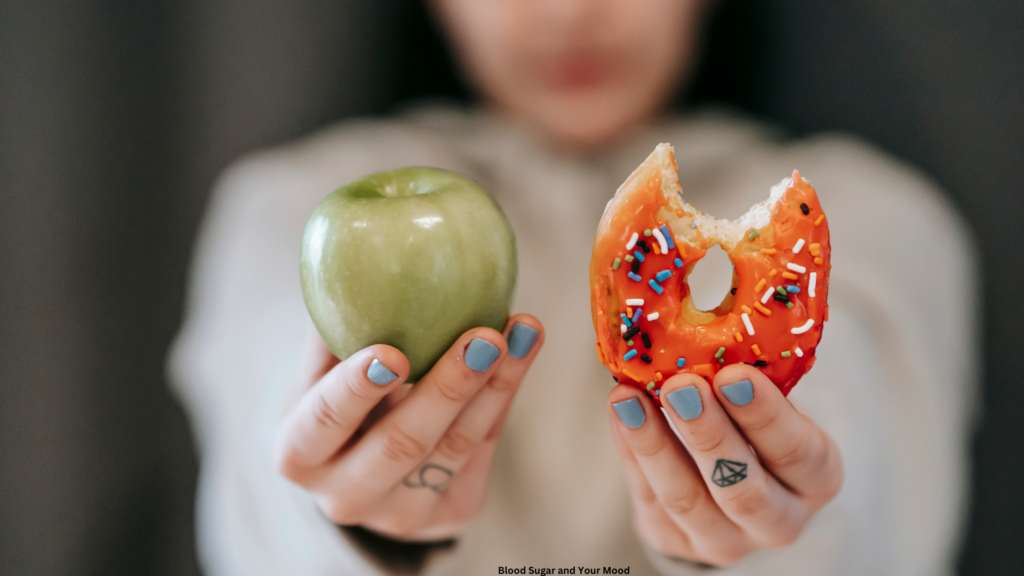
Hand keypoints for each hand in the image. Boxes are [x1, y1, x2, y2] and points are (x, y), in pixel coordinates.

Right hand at [274, 315, 543, 540]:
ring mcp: (401, 515)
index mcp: (299, 455)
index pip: (323, 422)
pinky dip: (504, 395)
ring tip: (522, 331)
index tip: (391, 352)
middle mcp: (345, 497)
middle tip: (483, 336)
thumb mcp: (322, 369)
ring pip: (455, 448)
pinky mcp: (452, 513)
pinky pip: (483, 449)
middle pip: (401, 444)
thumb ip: (335, 325)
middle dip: (447, 389)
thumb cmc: (339, 396)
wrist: (364, 469)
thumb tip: (355, 250)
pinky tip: (523, 349)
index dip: (355, 389)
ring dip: (494, 385)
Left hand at [607, 364, 842, 565]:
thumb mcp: (770, 402)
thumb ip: (750, 377)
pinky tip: (621, 411)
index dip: (766, 415)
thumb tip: (707, 319)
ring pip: (687, 499)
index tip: (734, 374)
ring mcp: (725, 540)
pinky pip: (649, 497)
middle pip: (743, 488)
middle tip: (681, 385)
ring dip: (654, 444)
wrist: (730, 483)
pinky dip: (631, 450)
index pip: (798, 452)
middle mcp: (779, 520)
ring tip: (629, 397)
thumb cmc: (755, 424)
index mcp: (816, 478)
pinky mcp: (675, 542)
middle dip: (708, 434)